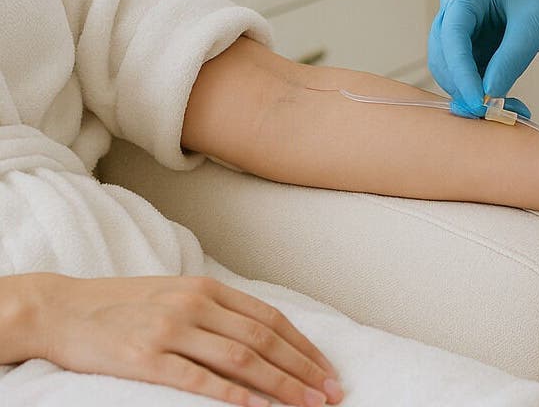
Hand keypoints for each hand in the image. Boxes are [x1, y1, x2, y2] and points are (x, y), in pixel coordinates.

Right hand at [32, 273, 341, 406]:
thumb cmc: (122, 307)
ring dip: (281, 384)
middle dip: (303, 368)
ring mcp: (170, 330)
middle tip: (330, 393)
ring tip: (307, 404)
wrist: (61, 310)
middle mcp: (195, 305)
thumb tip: (263, 335)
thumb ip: (217, 311)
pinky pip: (198, 379)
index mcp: (207, 289)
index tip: (327, 370)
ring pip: (241, 358)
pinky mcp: (145, 358)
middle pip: (264, 339)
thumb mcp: (176, 295)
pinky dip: (233, 394)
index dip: (303, 346)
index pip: (271, 318)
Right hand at [427, 0, 538, 116]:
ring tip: (512, 109)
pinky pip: (466, 80)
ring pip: (451, 73)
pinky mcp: (466, 51)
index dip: (461, 71)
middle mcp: (453, 11)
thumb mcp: (534, 27)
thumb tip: (489, 94)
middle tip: (494, 113)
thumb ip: (511, 59)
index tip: (478, 101)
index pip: (452, 36)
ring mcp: (456, 32)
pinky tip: (510, 104)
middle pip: (443, 57)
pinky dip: (484, 96)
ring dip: (474, 96)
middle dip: (464, 88)